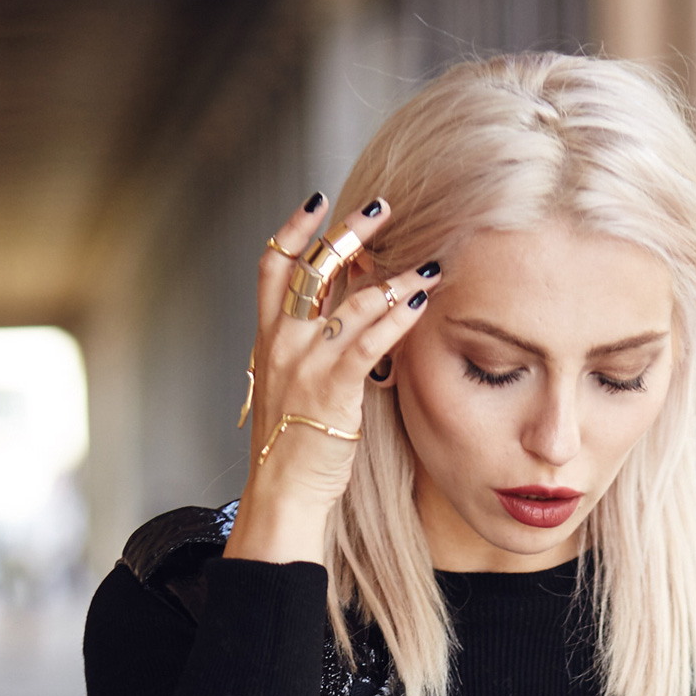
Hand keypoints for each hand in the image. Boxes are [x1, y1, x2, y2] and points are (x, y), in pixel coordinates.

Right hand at [225, 193, 439, 566]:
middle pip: (314, 265)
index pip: (274, 266)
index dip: (295, 228)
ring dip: (395, 275)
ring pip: (352, 299)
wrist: (282, 495)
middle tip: (385, 206)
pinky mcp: (331, 387)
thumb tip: (342, 321)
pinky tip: (422, 301)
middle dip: (351, 231)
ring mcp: (304, 363)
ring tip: (428, 261)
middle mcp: (281, 342)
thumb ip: (310, 351)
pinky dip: (399, 316)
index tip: (320, 200)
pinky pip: (369, 339)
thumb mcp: (291, 390)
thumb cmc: (293, 450)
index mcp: (268, 339)